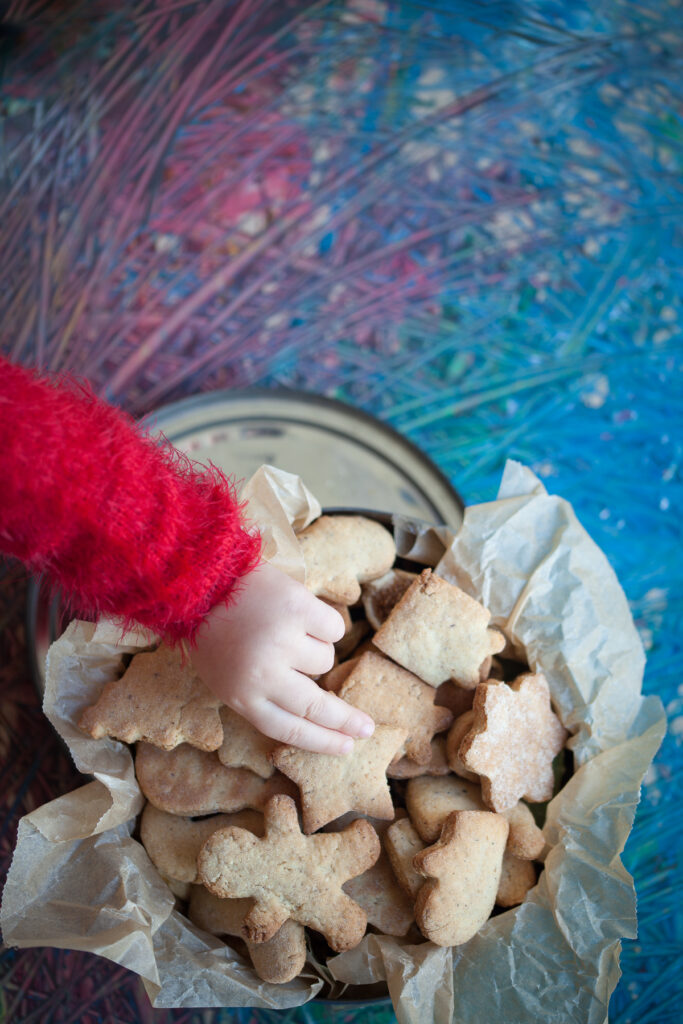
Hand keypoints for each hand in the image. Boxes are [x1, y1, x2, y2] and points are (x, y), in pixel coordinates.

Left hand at [190, 561, 374, 754]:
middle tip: (367, 728)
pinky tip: (300, 613)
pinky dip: (324, 623)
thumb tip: (309, 715)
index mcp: (243, 696)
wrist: (200, 579)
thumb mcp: (225, 677)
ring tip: (285, 628)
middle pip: (316, 707)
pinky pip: (333, 628)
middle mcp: (265, 674)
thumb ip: (261, 698)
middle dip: (346, 720)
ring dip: (314, 647)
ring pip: (325, 660)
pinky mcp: (299, 609)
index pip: (290, 729)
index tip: (346, 747)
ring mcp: (283, 640)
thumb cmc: (213, 630)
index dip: (322, 741)